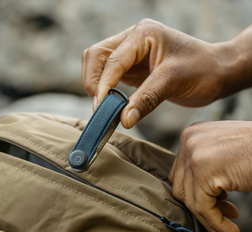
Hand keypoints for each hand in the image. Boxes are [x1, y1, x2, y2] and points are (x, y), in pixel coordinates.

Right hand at [82, 19, 237, 128]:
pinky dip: (105, 91)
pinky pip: (110, 77)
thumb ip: (145, 100)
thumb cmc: (202, 69)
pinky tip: (111, 104)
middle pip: (96, 56)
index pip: (112, 59)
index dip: (103, 85)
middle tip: (99, 107)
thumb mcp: (173, 81)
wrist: (216, 72)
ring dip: (96, 86)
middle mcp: (133, 40)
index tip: (101, 108)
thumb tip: (123, 120)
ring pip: (99, 66)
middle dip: (93, 82)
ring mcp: (131, 55)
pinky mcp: (133, 69)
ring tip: (104, 107)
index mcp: (142, 34)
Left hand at [168, 121, 251, 231]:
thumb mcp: (224, 155)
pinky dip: (216, 225)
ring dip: (210, 220)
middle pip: (181, 187)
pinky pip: (203, 208)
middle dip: (201, 208)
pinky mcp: (203, 171)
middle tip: (224, 217)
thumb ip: (206, 169)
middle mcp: (188, 141)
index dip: (195, 194)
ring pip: (190, 201)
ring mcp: (193, 154)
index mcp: (192, 135)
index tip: (216, 207)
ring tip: (230, 229)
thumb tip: (194, 200)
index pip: (180, 174)